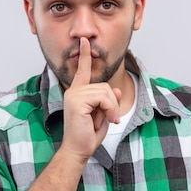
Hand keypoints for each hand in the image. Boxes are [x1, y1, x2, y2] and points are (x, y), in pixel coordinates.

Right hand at [61, 38, 121, 160]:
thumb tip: (117, 89)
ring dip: (112, 108)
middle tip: (108, 119)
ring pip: (106, 91)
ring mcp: (74, 95)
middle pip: (105, 86)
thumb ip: (109, 100)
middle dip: (112, 103)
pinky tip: (105, 120)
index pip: (82, 70)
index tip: (84, 41)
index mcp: (77, 92)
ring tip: (106, 120)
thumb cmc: (87, 135)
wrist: (78, 150)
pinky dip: (110, 109)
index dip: (85, 55)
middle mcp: (73, 91)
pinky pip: (103, 98)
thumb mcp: (104, 114)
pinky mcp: (77, 101)